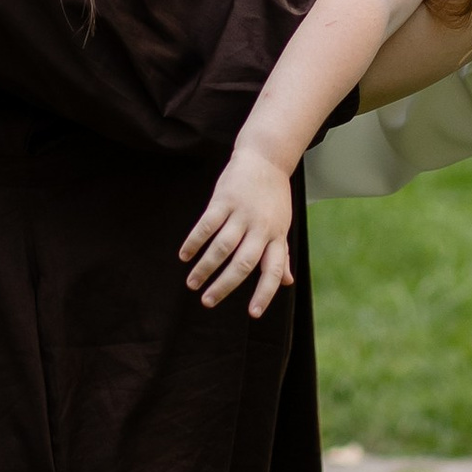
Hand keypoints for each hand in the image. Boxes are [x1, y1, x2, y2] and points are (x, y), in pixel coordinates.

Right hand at [180, 145, 295, 315]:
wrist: (266, 158)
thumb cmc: (273, 198)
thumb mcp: (282, 225)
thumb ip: (281, 254)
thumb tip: (287, 282)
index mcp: (276, 236)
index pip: (272, 271)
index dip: (265, 293)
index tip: (253, 314)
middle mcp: (261, 227)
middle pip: (243, 263)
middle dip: (224, 285)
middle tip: (207, 302)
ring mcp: (242, 213)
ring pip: (222, 247)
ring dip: (205, 267)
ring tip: (192, 283)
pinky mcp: (224, 199)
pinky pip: (206, 225)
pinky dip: (194, 242)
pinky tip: (184, 256)